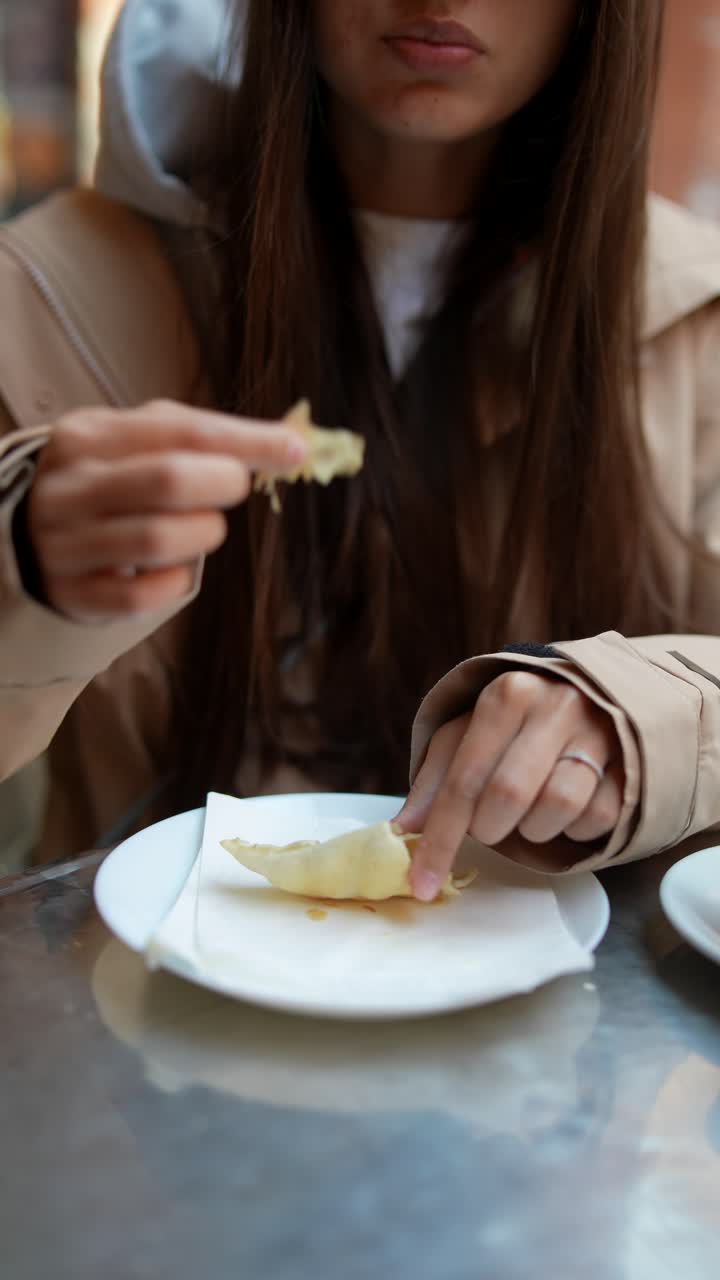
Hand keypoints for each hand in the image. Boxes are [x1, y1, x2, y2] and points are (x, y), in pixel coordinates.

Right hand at [27, 400, 306, 621]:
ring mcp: (64, 543)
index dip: (247, 441)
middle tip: (235, 487)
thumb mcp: (142, 440)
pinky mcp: (74, 594)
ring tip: (204, 527)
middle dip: (222, 484)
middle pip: (168, 479)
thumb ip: (207, 435)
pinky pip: (142, 595)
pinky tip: (176, 566)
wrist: (38, 534)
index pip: (182, 432)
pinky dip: (175, 582)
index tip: (294, 450)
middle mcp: (69, 487)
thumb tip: (292, 443)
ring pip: (157, 540)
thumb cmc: (113, 478)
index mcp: (89, 435)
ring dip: (202, 534)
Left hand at [396, 671, 623, 900]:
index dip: (439, 839)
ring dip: (534, 828)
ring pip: (557, 808)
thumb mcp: (466, 735)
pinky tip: (564, 809)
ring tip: (529, 810)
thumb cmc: (515, 723)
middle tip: (489, 824)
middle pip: (509, 796)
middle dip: (490, 828)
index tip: (421, 883)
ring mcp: (599, 733)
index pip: (463, 779)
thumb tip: (402, 831)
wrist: (588, 695)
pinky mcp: (631, 762)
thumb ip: (434, 781)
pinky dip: (573, 828)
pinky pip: (596, 819)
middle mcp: (555, 707)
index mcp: (506, 695)